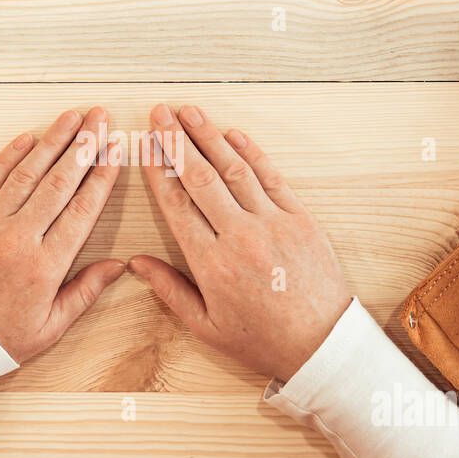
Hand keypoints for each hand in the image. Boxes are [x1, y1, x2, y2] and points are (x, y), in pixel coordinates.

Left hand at [0, 108, 124, 362]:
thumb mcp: (49, 327)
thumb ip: (85, 292)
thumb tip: (118, 264)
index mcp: (44, 267)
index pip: (82, 211)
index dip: (102, 177)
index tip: (118, 150)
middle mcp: (17, 240)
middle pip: (58, 184)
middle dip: (84, 146)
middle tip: (101, 119)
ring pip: (27, 175)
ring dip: (52, 142)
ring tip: (72, 118)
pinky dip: (9, 157)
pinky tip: (29, 138)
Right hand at [129, 104, 350, 381]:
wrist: (323, 345)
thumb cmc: (262, 341)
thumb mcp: (206, 327)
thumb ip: (169, 290)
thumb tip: (136, 262)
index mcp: (211, 264)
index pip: (176, 204)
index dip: (157, 170)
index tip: (144, 144)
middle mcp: (241, 237)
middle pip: (200, 177)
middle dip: (176, 141)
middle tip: (160, 113)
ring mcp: (274, 224)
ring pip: (234, 170)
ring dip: (210, 137)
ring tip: (190, 112)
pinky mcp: (302, 219)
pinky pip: (272, 178)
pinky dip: (252, 153)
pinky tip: (233, 135)